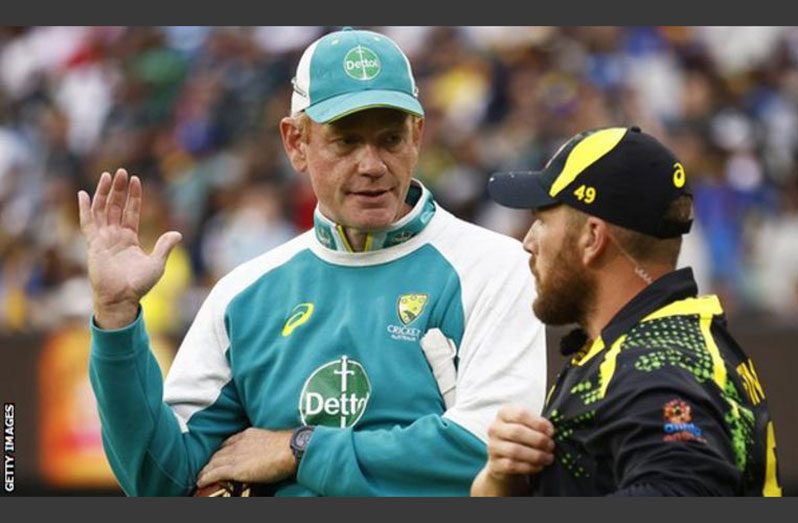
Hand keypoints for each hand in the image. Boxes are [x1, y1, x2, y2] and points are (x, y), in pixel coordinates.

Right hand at [78, 169, 181, 328]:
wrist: (122, 298)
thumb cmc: (139, 285)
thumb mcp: (157, 263)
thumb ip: (164, 246)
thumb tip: (177, 233)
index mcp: (129, 239)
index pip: (131, 212)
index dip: (133, 197)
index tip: (135, 180)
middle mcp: (115, 236)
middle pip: (115, 206)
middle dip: (118, 189)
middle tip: (121, 171)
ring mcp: (103, 239)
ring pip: (102, 210)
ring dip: (104, 193)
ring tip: (108, 175)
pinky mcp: (93, 244)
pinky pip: (87, 223)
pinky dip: (85, 209)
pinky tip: (84, 194)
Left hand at [196, 428, 295, 487]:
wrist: (290, 449)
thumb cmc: (287, 446)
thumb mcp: (270, 440)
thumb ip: (261, 444)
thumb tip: (264, 453)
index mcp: (247, 435)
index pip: (228, 443)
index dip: (221, 451)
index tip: (219, 456)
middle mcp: (238, 443)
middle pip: (218, 453)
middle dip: (211, 460)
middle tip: (206, 468)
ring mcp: (235, 455)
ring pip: (214, 462)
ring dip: (206, 470)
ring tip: (201, 476)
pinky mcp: (235, 469)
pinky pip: (215, 473)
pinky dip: (206, 477)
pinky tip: (201, 481)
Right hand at [471, 405, 554, 495]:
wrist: (504, 459)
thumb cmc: (520, 439)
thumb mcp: (526, 426)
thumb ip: (537, 425)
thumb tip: (550, 431)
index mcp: (504, 414)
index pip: (520, 414)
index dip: (538, 423)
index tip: (551, 431)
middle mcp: (495, 428)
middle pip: (517, 432)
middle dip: (538, 440)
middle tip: (551, 445)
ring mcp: (493, 447)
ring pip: (514, 450)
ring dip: (536, 455)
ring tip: (548, 457)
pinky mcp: (495, 464)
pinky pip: (513, 465)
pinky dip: (529, 467)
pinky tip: (539, 466)